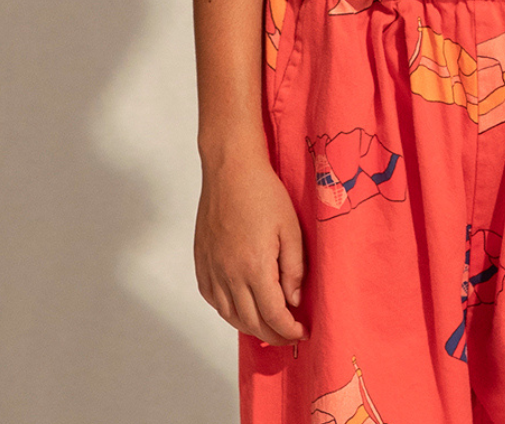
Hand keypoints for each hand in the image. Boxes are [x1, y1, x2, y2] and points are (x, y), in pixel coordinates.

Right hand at [195, 147, 307, 344]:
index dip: (289, 330)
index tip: (302, 332)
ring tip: (268, 326)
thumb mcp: (290, 228)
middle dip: (272, 334)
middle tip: (288, 335)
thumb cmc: (263, 192)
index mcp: (254, 267)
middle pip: (251, 322)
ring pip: (230, 315)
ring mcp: (212, 269)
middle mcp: (229, 274)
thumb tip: (292, 301)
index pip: (273, 315)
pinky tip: (241, 307)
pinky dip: (228, 311)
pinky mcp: (202, 261)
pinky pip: (213, 299)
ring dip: (250, 327)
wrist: (230, 169)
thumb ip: (294, 268)